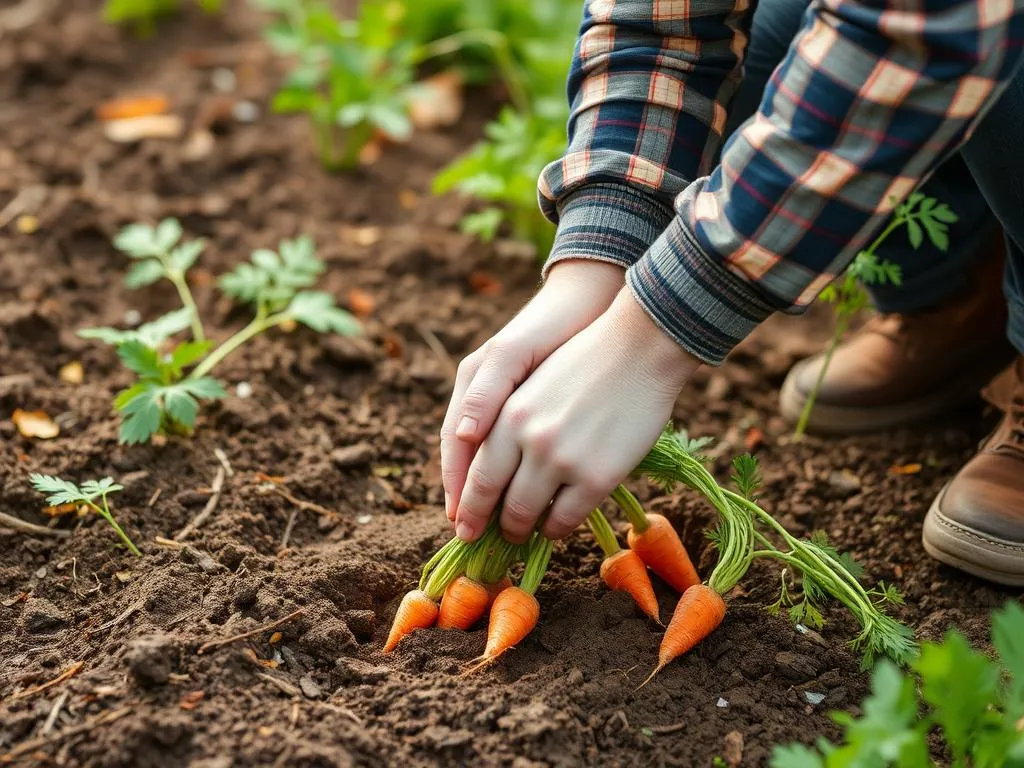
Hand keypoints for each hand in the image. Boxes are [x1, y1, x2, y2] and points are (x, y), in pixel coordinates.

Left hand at [453, 288, 701, 541]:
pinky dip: (554, 529)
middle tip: (480, 536)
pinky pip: (564, 519)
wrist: (641, 348)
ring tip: (519, 532)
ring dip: (518, 529)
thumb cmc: (586, 360)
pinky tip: (554, 526)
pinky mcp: (596, 477)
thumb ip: (503, 420)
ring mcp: (561, 459)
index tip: (461, 523)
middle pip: (491, 497)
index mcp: (506, 412)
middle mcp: (527, 438)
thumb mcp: (530, 382)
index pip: (472, 471)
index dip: (465, 503)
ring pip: (524, 514)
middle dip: (482, 522)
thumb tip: (487, 471)